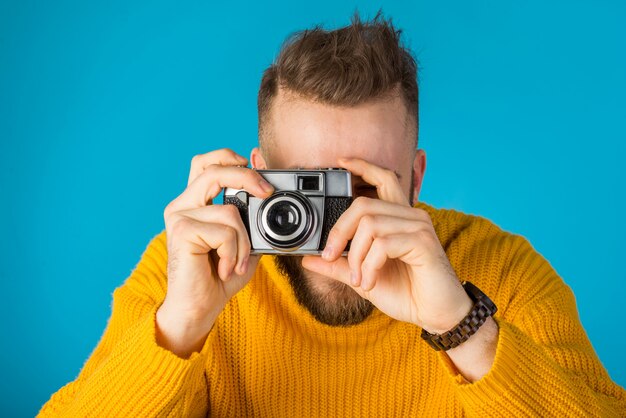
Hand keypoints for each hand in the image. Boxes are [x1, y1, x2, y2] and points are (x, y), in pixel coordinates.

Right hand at [156, 148, 273, 356]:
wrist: (200, 308)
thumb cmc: (221, 275)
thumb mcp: (245, 240)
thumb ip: (251, 213)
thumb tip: (263, 186)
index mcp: (195, 202)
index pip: (205, 163)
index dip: (228, 156)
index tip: (254, 162)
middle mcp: (182, 205)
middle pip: (214, 171)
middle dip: (247, 177)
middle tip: (267, 193)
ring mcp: (179, 216)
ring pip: (230, 211)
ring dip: (244, 242)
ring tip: (236, 262)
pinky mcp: (182, 232)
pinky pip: (225, 232)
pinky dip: (234, 253)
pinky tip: (224, 268)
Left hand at [301, 158, 472, 333]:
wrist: (436, 315)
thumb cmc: (407, 293)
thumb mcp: (363, 278)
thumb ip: (339, 266)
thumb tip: (309, 259)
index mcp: (398, 218)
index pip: (383, 179)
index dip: (363, 166)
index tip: (341, 162)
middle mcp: (410, 216)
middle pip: (363, 204)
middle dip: (340, 231)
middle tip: (331, 256)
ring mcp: (418, 227)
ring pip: (370, 225)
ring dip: (356, 256)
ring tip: (360, 279)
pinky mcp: (423, 242)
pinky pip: (383, 244)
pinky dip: (369, 266)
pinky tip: (370, 282)